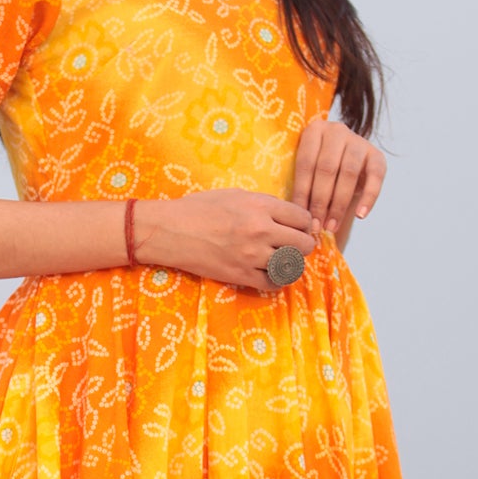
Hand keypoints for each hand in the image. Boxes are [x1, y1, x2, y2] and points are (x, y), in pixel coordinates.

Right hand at [132, 190, 320, 293]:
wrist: (171, 230)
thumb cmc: (200, 208)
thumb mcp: (236, 195)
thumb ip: (264, 205)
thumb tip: (289, 217)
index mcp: (261, 206)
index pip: (303, 218)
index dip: (306, 224)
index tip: (301, 228)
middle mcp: (261, 230)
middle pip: (303, 244)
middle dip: (303, 245)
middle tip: (295, 246)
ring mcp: (252, 255)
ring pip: (292, 265)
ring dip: (291, 264)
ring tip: (283, 260)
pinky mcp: (241, 275)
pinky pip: (273, 283)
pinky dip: (276, 280)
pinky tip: (270, 273)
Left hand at [291, 117, 385, 243]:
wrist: (344, 169)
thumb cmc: (318, 175)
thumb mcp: (307, 174)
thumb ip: (302, 187)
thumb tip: (295, 216)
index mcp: (314, 131)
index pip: (306, 164)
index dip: (302, 193)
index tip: (301, 218)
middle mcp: (337, 130)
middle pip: (327, 168)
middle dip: (320, 201)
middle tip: (316, 226)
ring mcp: (358, 141)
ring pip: (349, 173)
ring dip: (339, 204)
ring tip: (331, 226)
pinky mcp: (377, 155)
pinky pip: (375, 178)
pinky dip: (369, 198)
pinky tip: (360, 216)